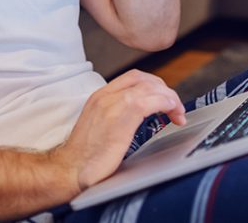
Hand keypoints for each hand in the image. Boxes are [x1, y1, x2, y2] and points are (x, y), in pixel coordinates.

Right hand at [51, 70, 185, 190]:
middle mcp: (105, 96)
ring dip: (170, 98)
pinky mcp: (123, 116)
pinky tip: (172, 114)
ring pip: (151, 87)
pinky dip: (167, 104)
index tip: (163, 99)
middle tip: (173, 108)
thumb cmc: (85, 156)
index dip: (153, 85)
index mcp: (99, 96)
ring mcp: (113, 103)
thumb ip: (115, 116)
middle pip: (144, 78)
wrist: (71, 169)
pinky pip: (152, 100)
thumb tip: (136, 119)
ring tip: (177, 114)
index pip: (132, 77)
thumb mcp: (100, 127)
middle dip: (164, 90)